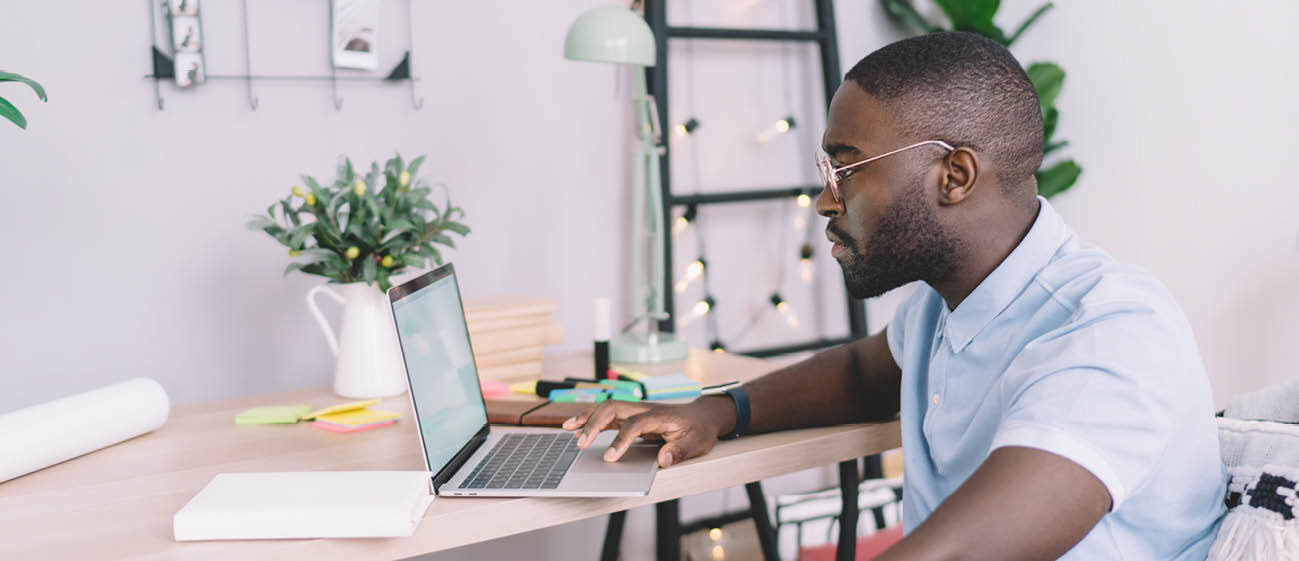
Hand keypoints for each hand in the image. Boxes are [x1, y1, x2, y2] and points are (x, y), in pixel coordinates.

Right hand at [561, 398, 732, 467]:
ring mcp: (636, 410)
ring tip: (568, 431)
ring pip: (607, 408)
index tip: (609, 458)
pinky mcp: (631, 415)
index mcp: (660, 416)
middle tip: (581, 444)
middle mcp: (644, 409)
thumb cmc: (699, 430)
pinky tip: (575, 428)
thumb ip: (680, 451)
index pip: (635, 424)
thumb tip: (664, 460)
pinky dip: (590, 419)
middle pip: (614, 408)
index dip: (621, 440)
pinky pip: (607, 415)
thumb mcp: (697, 443)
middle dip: (594, 424)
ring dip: (587, 418)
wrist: (702, 415)